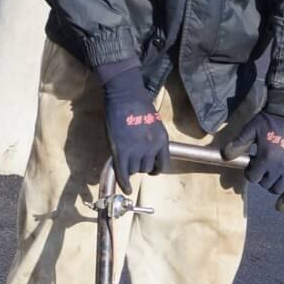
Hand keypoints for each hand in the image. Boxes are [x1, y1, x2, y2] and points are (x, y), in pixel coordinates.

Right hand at [97, 62, 169, 192]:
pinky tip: (126, 188)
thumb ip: (152, 139)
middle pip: (147, 168)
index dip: (156, 168)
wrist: (125, 95)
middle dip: (140, 166)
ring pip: (134, 170)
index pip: (163, 164)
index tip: (152, 169)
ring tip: (126, 162)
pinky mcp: (120, 150)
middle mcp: (151, 147)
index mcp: (162, 140)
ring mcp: (135, 150)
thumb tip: (147, 152)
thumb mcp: (154, 123)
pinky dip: (124, 182)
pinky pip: (123, 172)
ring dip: (130, 169)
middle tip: (134, 161)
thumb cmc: (139, 103)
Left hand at [222, 106, 283, 207]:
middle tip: (262, 167)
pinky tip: (280, 207)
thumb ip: (238, 143)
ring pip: (277, 188)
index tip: (252, 165)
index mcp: (266, 158)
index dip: (250, 172)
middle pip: (265, 184)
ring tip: (271, 175)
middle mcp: (279, 167)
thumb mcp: (251, 129)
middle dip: (261, 177)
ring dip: (272, 184)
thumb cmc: (270, 120)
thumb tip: (225, 156)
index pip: (253, 177)